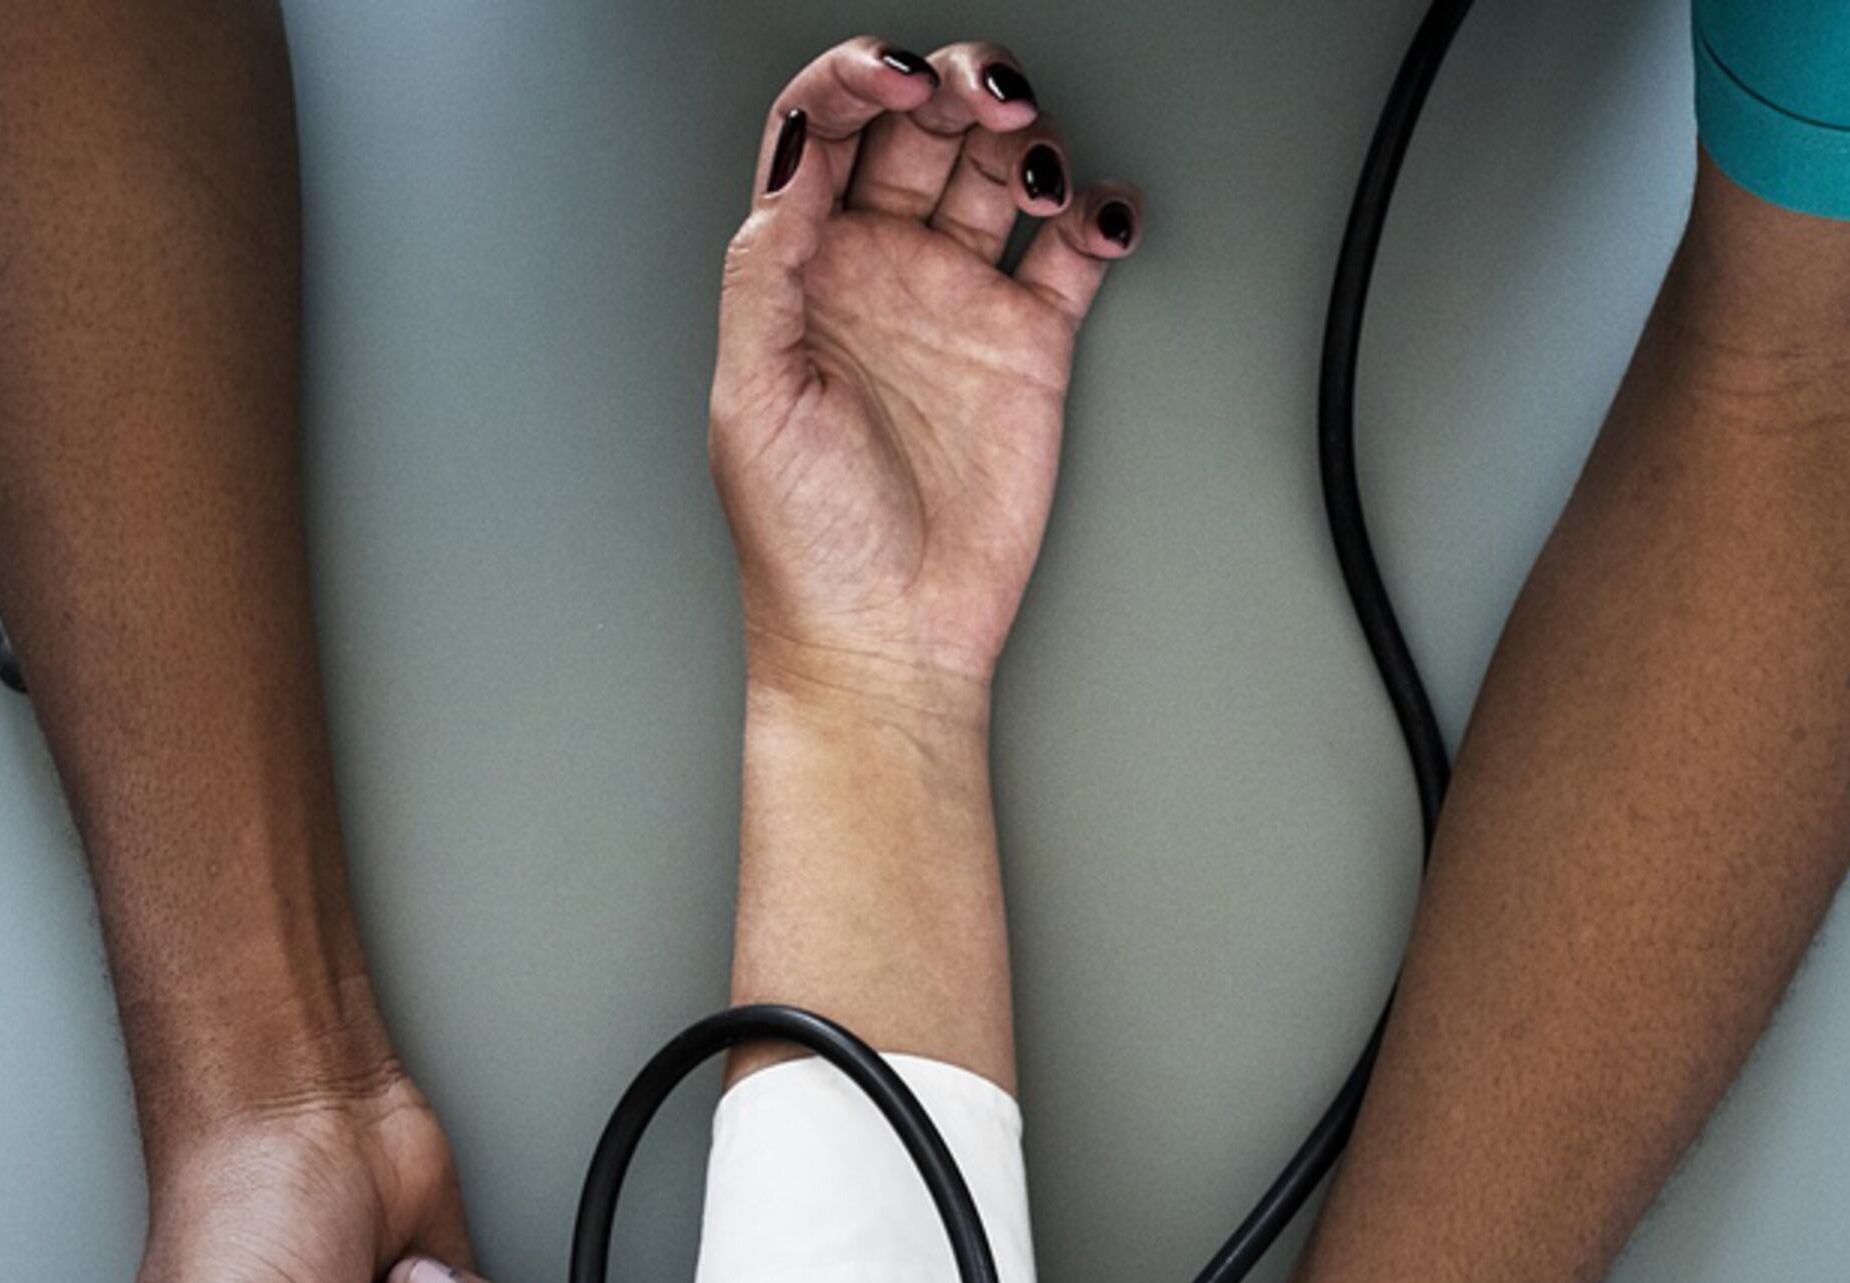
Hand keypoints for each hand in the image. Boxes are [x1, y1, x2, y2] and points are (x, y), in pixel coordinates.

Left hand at [714, 35, 1141, 713]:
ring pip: (998, 169)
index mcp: (802, 269)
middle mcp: (881, 269)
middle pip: (920, 126)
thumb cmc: (804, 542)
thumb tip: (793, 158)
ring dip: (1025, 138)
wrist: (888, 638)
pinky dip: (1097, 214)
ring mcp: (958, 301)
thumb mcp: (751, 395)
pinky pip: (1072, 251)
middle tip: (983, 97)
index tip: (891, 76)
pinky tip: (1098, 215)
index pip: (825, 129)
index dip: (854, 80)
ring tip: (1033, 167)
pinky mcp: (1029, 344)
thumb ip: (765, 268)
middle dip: (953, 85)